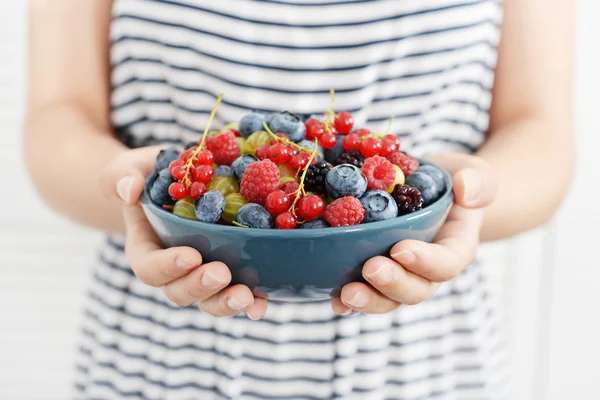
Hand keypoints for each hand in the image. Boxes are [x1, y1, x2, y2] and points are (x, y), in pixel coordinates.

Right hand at [100, 146, 266, 319]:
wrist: (183, 180)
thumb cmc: (153, 175)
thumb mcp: (132, 168)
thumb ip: (122, 175)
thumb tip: (128, 190)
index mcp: (146, 250)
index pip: (150, 268)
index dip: (168, 267)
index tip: (191, 256)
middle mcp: (173, 271)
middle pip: (181, 292)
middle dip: (201, 287)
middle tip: (221, 273)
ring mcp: (202, 276)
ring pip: (210, 300)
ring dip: (227, 302)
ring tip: (246, 297)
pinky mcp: (230, 274)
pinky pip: (239, 295)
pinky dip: (252, 303)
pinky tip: (262, 303)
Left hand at [332, 153, 496, 314]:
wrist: (429, 189)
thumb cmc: (452, 181)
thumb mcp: (473, 172)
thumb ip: (478, 180)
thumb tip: (465, 189)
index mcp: (455, 248)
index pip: (447, 262)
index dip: (425, 261)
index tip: (400, 248)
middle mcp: (428, 269)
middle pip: (416, 289)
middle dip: (393, 284)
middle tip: (371, 269)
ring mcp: (402, 275)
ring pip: (389, 298)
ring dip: (369, 299)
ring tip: (347, 294)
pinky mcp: (376, 273)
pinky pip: (366, 292)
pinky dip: (349, 301)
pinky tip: (334, 300)